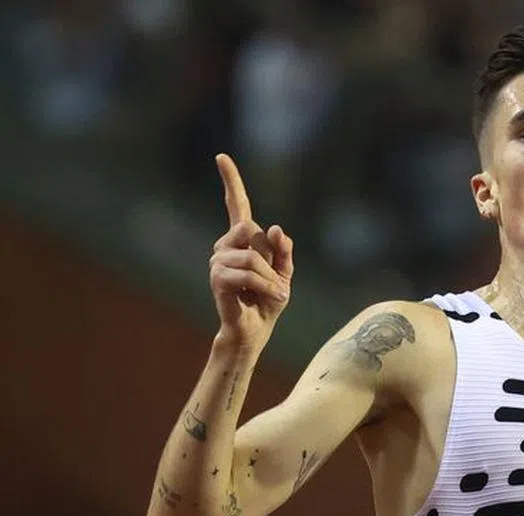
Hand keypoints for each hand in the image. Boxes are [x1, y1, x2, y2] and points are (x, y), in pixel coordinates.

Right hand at [208, 154, 293, 349]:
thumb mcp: (285, 273)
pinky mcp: (217, 279)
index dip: (231, 182)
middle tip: (275, 281)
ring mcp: (218, 262)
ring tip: (273, 294)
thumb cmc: (268, 301)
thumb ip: (284, 250)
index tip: (221, 157)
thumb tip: (275, 227)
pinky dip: (264, 286)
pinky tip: (270, 296)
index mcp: (243, 242)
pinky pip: (246, 273)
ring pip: (251, 256)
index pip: (236, 206)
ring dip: (269, 278)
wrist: (255, 330)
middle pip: (251, 231)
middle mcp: (225, 247)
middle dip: (271, 258)